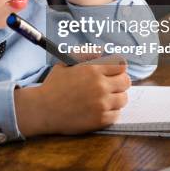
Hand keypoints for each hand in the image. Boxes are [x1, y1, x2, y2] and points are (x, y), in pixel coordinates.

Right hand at [14, 56, 130, 135]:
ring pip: (123, 98)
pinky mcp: (101, 119)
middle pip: (126, 81)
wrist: (43, 109)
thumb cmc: (53, 86)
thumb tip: (102, 51)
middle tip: (110, 85)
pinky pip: (117, 114)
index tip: (114, 72)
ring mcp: (102, 104)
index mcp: (92, 69)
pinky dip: (111, 112)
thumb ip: (85, 54)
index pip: (121, 65)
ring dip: (116, 97)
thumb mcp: (65, 64)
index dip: (118, 68)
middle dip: (119, 82)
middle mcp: (100, 86)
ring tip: (104, 98)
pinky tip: (100, 109)